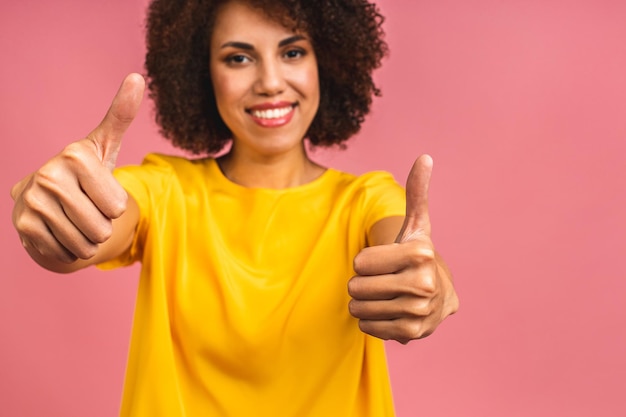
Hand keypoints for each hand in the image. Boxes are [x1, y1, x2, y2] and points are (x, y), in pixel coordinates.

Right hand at [11, 73, 144, 264]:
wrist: (46, 198)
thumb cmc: (84, 172)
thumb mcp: (104, 145)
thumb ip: (121, 115)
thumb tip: (137, 77)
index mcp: (75, 154)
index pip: (118, 206)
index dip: (115, 205)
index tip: (98, 190)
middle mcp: (48, 174)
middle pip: (103, 228)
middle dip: (102, 226)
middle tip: (87, 208)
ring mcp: (32, 201)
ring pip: (86, 244)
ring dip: (88, 240)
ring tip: (76, 220)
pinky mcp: (23, 227)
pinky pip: (67, 254)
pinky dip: (70, 250)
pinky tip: (60, 231)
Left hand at [348, 155, 458, 343]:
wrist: (441, 295)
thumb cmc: (418, 256)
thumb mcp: (417, 226)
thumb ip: (417, 192)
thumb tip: (425, 157)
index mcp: (420, 253)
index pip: (360, 262)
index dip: (366, 262)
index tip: (385, 261)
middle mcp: (424, 283)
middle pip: (356, 287)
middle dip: (362, 284)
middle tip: (383, 281)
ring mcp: (419, 311)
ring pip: (359, 309)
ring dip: (364, 304)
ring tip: (386, 296)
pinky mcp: (412, 334)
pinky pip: (368, 328)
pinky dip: (372, 322)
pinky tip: (390, 313)